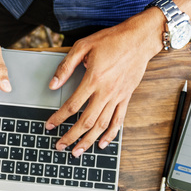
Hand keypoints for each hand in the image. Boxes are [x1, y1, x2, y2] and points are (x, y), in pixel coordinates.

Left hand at [46, 10, 165, 155]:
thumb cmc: (112, 40)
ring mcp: (118, 96)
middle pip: (86, 121)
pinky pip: (118, 120)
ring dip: (88, 140)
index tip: (50, 125)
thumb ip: (66, 66)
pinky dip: (110, 134)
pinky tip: (102, 143)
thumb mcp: (83, 46)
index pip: (72, 105)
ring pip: (102, 125)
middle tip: (60, 145)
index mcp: (93, 79)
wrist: (140, 38)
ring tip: (77, 151)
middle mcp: (106, 91)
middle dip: (71, 136)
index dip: (59, 118)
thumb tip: (53, 84)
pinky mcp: (126, 97)